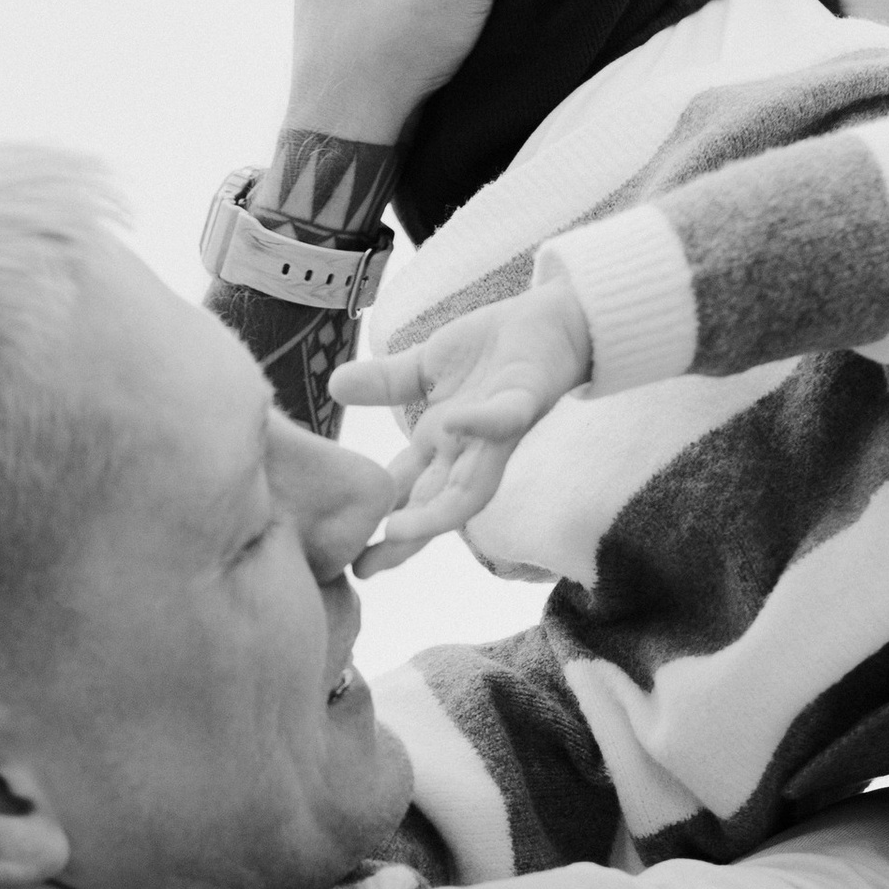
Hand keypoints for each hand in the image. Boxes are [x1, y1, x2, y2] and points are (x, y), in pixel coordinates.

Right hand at [331, 277, 593, 571]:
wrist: (554, 319)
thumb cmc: (494, 349)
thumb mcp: (427, 365)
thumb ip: (386, 382)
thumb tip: (334, 386)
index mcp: (442, 444)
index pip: (403, 492)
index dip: (374, 520)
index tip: (342, 555)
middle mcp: (467, 451)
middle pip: (432, 506)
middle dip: (401, 539)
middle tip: (365, 569)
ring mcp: (497, 432)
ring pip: (470, 486)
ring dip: (435, 510)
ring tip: (397, 530)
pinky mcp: (525, 401)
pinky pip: (504, 419)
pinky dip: (480, 424)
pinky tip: (452, 424)